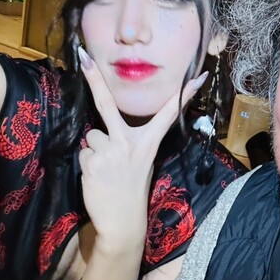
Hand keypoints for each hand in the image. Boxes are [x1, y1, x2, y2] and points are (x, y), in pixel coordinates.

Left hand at [77, 47, 206, 249]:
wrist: (122, 222)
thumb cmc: (132, 189)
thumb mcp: (142, 162)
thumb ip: (129, 142)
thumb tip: (103, 130)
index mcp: (147, 143)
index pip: (166, 114)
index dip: (182, 95)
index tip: (197, 77)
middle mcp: (129, 143)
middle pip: (107, 104)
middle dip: (94, 78)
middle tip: (83, 56)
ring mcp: (109, 151)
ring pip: (92, 136)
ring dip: (96, 150)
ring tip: (106, 169)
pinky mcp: (92, 162)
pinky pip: (85, 153)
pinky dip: (89, 164)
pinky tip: (98, 178)